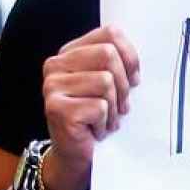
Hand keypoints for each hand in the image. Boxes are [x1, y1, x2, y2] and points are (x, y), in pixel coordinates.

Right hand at [40, 25, 140, 189]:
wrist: (77, 156)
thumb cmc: (97, 118)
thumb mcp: (110, 84)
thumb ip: (117, 62)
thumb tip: (137, 58)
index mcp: (69, 52)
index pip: (110, 33)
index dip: (130, 56)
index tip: (134, 78)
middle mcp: (55, 66)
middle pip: (108, 54)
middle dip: (124, 84)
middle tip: (121, 106)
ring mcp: (52, 87)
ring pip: (105, 81)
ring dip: (114, 108)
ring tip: (106, 120)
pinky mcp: (57, 109)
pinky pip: (100, 107)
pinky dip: (106, 123)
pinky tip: (96, 131)